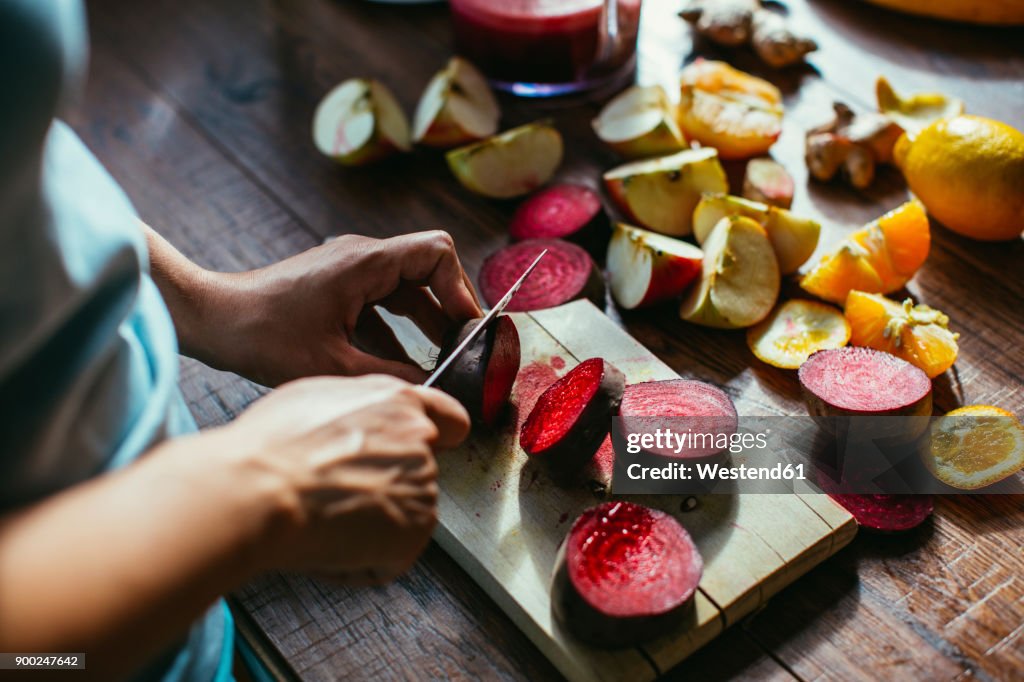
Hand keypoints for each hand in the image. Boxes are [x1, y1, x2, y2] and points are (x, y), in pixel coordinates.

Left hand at [159, 230, 482, 386]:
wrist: (212, 320)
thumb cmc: (263, 335)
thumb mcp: (333, 365)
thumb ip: (390, 375)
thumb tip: (430, 388)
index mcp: (365, 262)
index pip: (437, 253)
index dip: (461, 288)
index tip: (467, 327)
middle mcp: (361, 257)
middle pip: (428, 270)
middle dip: (449, 308)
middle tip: (464, 347)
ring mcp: (348, 270)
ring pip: (406, 289)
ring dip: (426, 321)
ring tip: (443, 359)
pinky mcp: (336, 287)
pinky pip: (382, 303)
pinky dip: (398, 329)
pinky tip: (404, 365)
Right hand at [209, 374, 469, 582]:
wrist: (259, 490)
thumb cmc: (272, 446)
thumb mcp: (317, 396)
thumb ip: (360, 408)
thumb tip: (361, 424)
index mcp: (398, 402)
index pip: (450, 419)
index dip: (440, 438)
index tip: (434, 450)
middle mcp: (420, 440)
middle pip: (418, 472)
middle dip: (384, 486)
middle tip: (336, 494)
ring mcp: (423, 486)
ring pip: (401, 515)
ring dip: (370, 525)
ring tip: (322, 517)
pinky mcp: (416, 530)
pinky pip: (389, 557)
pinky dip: (360, 562)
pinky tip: (327, 543)